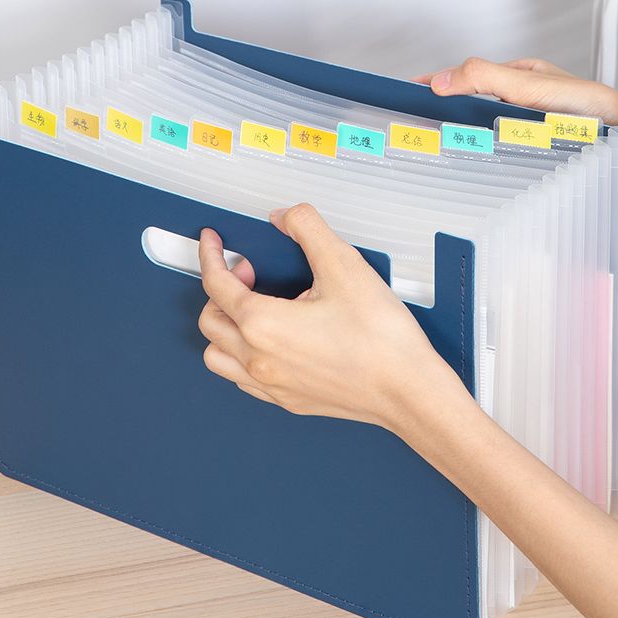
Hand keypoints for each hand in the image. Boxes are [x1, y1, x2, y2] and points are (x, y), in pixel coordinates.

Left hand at [197, 203, 469, 431]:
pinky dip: (241, 356)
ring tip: (251, 310)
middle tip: (249, 272)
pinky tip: (267, 343)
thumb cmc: (381, 338)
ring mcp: (271, 385)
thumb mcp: (345, 265)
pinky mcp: (288, 401)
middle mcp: (258, 359)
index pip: (216, 284)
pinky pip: (242, 380)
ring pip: (218, 356)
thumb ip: (308, 229)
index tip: (213, 243)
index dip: (211, 256)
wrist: (408, 390)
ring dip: (224, 328)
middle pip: (210, 320)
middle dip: (220, 289)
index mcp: (263, 325)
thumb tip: (286, 216)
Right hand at [415, 57, 617, 235]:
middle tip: (409, 124)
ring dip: (456, 137)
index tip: (406, 92)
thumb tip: (440, 81)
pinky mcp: (529, 149)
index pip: (466, 76)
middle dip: (439, 112)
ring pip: (480, 129)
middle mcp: (519, 101)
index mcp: (518, 76)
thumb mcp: (530, 86)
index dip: (435, 83)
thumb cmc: (589, 109)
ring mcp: (523, 126)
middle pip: (469, 103)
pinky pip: (493, 150)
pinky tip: (466, 163)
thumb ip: (486, 78)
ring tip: (428, 145)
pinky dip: (475, 154)